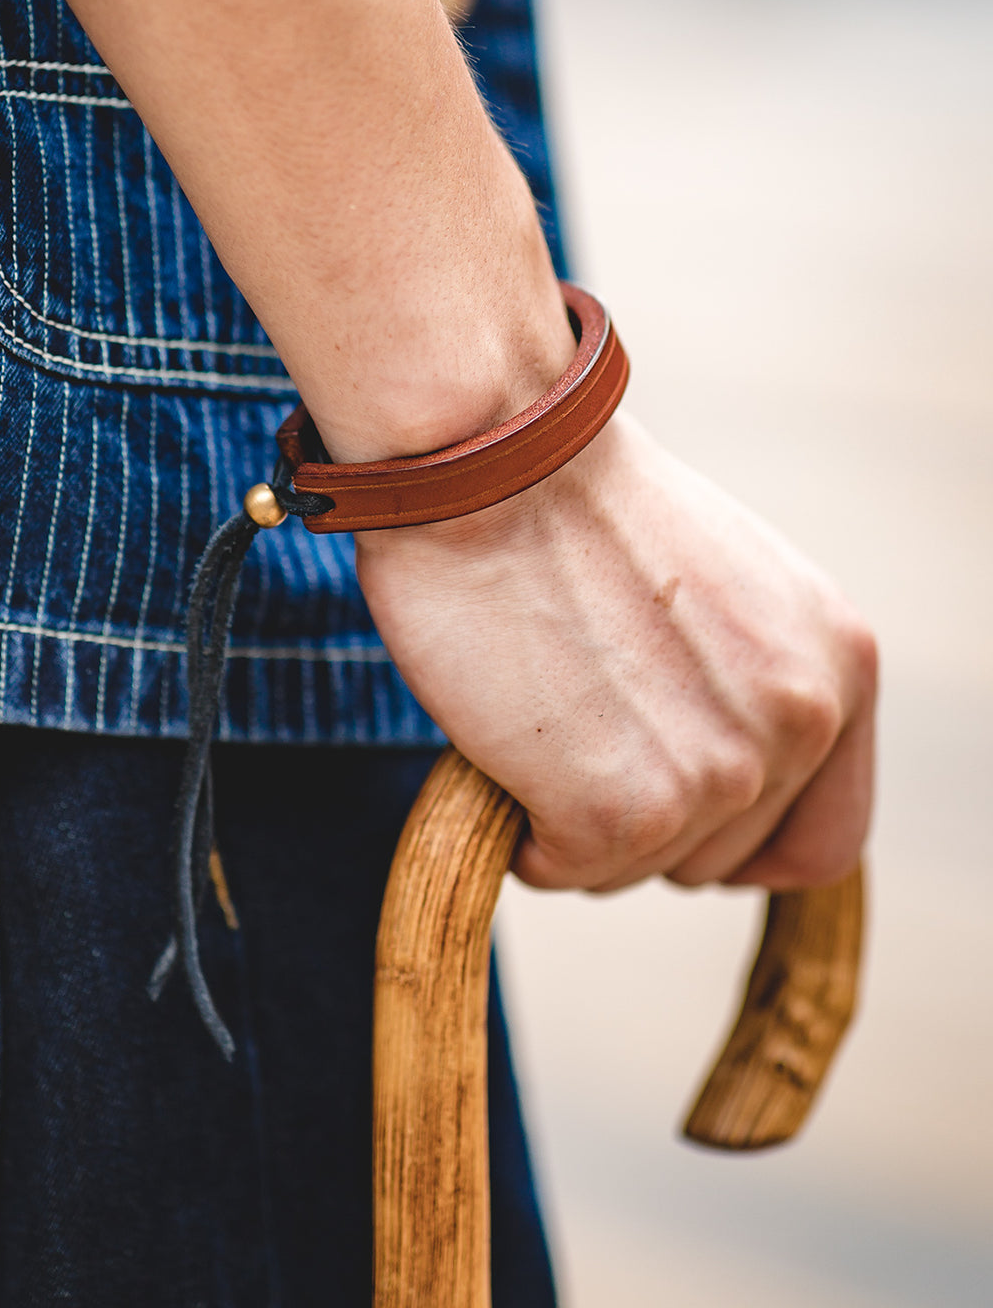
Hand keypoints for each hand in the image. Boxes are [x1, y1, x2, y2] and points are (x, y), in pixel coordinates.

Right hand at [356, 411, 875, 891]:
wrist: (493, 461)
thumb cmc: (576, 504)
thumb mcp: (729, 588)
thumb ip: (753, 682)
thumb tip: (717, 774)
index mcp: (839, 666)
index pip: (824, 840)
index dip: (741, 840)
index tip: (676, 811)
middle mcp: (803, 726)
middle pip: (718, 861)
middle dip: (642, 815)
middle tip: (575, 725)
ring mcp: (718, 775)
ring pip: (633, 870)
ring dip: (571, 816)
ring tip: (536, 710)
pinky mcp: (623, 811)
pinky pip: (560, 870)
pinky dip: (515, 826)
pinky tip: (500, 735)